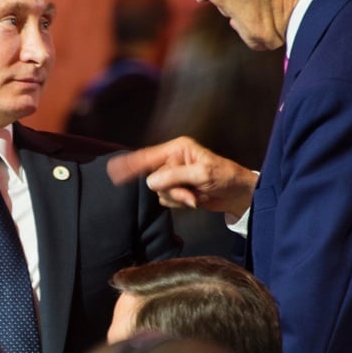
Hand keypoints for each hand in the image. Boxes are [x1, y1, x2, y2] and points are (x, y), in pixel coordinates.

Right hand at [107, 136, 257, 217]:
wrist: (238, 194)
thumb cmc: (226, 177)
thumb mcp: (202, 174)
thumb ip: (175, 177)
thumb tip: (150, 182)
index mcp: (177, 149)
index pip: (148, 156)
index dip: (130, 163)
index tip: (113, 169)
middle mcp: (173, 160)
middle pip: (154, 178)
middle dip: (172, 190)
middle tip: (190, 194)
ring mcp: (175, 175)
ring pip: (160, 191)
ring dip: (178, 198)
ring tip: (196, 196)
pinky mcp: (178, 189)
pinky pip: (167, 200)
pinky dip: (180, 203)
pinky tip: (195, 199)